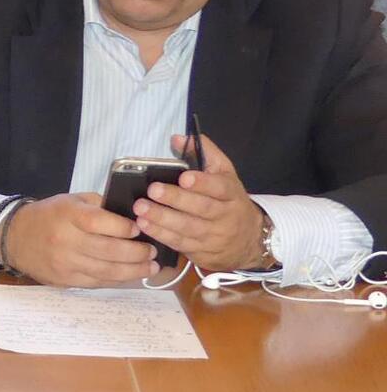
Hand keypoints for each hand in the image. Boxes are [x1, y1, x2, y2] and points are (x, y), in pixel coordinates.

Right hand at [1, 191, 158, 287]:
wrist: (14, 238)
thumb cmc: (48, 216)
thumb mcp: (71, 200)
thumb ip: (99, 206)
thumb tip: (132, 216)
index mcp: (67, 215)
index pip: (100, 222)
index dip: (124, 227)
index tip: (140, 228)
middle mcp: (65, 240)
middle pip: (108, 250)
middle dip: (137, 253)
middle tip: (152, 251)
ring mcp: (65, 263)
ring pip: (107, 271)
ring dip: (134, 271)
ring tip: (150, 267)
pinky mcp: (65, 280)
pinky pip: (97, 283)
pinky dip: (117, 280)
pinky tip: (130, 275)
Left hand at [135, 132, 267, 270]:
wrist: (250, 241)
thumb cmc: (230, 201)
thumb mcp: (225, 175)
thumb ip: (204, 154)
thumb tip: (178, 139)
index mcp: (231, 194)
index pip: (219, 188)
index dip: (202, 183)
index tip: (184, 177)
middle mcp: (225, 216)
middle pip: (201, 208)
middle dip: (175, 199)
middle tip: (152, 191)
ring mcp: (214, 237)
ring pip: (188, 228)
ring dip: (162, 219)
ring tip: (141, 209)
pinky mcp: (203, 252)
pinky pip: (181, 244)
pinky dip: (161, 235)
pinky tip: (144, 226)